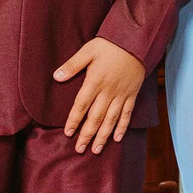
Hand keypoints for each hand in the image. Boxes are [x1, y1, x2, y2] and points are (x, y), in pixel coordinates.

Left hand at [53, 38, 146, 152]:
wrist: (136, 42)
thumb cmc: (110, 45)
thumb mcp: (88, 51)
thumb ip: (72, 65)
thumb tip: (56, 76)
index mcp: (95, 81)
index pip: (82, 105)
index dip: (74, 120)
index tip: (68, 133)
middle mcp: (108, 92)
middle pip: (96, 117)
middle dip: (87, 135)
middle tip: (80, 149)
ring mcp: (122, 95)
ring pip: (111, 120)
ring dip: (103, 136)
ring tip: (96, 150)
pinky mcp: (132, 94)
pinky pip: (127, 114)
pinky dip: (122, 127)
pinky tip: (117, 138)